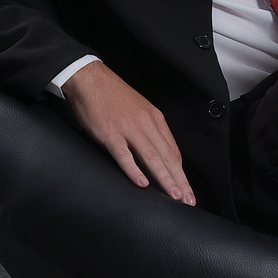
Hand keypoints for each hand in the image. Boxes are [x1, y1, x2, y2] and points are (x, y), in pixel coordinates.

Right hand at [62, 61, 195, 204]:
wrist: (90, 78)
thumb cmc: (112, 96)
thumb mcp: (139, 110)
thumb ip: (149, 130)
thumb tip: (158, 153)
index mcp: (154, 119)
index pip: (173, 151)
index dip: (181, 173)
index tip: (187, 190)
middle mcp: (146, 123)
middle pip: (167, 157)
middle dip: (180, 180)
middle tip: (188, 199)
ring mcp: (128, 128)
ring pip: (152, 157)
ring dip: (165, 178)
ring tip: (174, 195)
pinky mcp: (110, 133)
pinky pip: (125, 155)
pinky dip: (134, 170)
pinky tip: (143, 183)